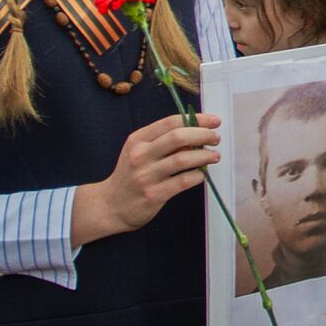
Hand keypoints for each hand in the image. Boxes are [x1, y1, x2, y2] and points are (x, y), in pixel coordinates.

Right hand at [72, 113, 220, 245]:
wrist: (109, 205)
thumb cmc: (131, 175)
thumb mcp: (140, 152)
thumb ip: (164, 142)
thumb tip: (197, 134)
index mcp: (138, 139)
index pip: (171, 122)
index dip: (196, 119)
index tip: (214, 121)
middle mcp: (140, 155)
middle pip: (177, 137)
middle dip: (203, 135)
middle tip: (216, 138)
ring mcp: (146, 176)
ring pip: (182, 159)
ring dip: (204, 156)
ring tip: (214, 156)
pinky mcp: (153, 195)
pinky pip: (181, 182)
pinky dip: (196, 176)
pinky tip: (201, 175)